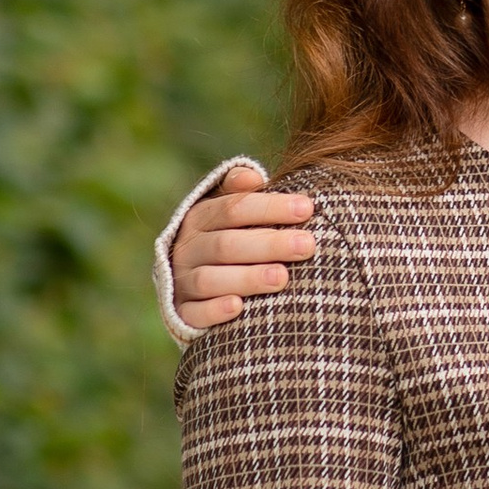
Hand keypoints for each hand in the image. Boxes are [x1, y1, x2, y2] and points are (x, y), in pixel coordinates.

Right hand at [172, 175, 317, 331]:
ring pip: (209, 279)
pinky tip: (238, 307)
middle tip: (306, 245)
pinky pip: (193, 312)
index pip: (234, 208)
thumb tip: (253, 176)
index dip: (270, 207)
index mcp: (201, 217)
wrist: (191, 282)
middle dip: (268, 244)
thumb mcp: (230, 211)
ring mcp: (183, 281)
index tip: (307, 209)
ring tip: (282, 277)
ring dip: (246, 277)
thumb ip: (241, 191)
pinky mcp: (182, 312)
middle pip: (226, 244)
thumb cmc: (228, 237)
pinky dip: (213, 310)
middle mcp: (188, 248)